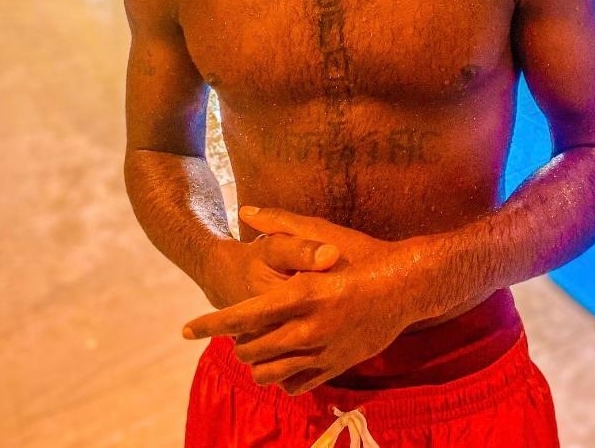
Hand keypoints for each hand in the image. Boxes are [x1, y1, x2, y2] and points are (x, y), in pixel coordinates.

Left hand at [184, 207, 420, 393]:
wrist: (408, 284)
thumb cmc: (364, 253)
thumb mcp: (322, 232)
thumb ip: (280, 224)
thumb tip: (246, 211)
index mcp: (301, 294)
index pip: (242, 317)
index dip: (211, 324)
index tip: (185, 329)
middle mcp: (309, 327)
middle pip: (252, 349)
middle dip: (235, 343)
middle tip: (235, 333)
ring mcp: (324, 350)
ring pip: (270, 373)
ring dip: (256, 363)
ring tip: (255, 348)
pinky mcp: (338, 364)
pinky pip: (297, 384)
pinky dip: (283, 377)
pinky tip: (283, 361)